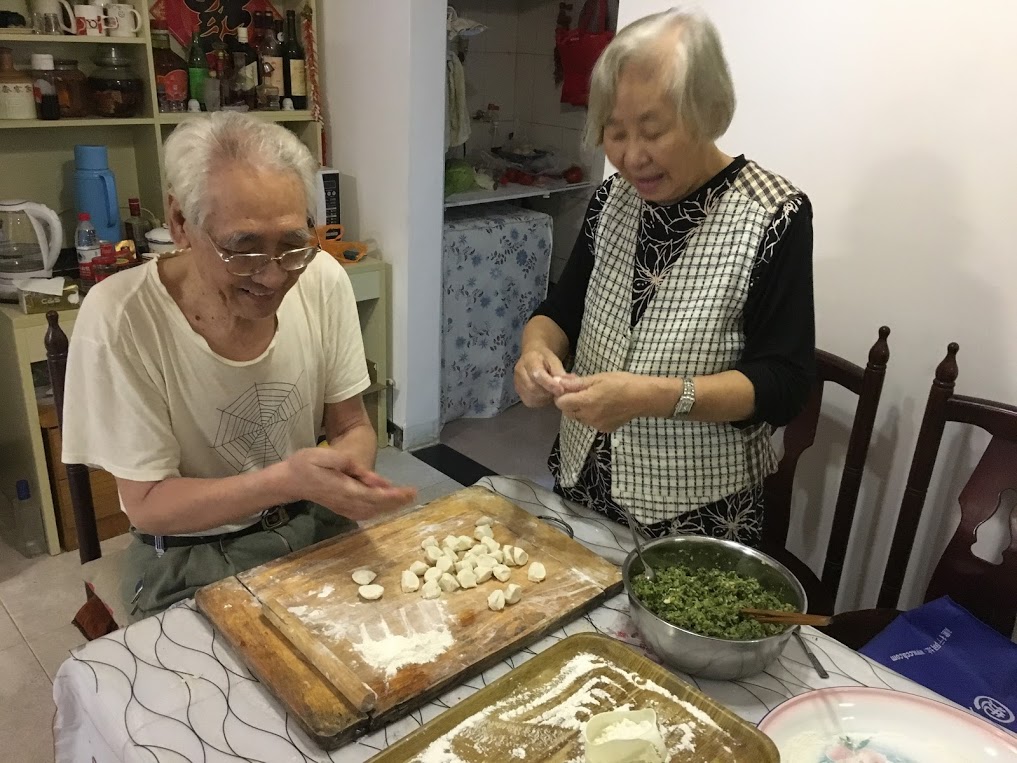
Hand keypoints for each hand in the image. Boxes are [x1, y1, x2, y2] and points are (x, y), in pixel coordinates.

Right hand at [282, 448, 416, 520]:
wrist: (289, 481)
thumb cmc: (305, 464)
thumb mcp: (325, 455)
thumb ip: (350, 465)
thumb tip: (373, 477)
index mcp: (344, 489)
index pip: (374, 495)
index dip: (393, 495)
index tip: (408, 492)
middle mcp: (346, 502)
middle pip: (376, 505)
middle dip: (396, 501)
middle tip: (413, 493)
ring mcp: (343, 508)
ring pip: (372, 511)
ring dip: (389, 506)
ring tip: (405, 498)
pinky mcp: (342, 509)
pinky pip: (364, 513)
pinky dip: (378, 509)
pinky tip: (386, 504)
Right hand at [514, 346, 567, 406]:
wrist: (532, 358)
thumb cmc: (545, 359)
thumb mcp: (555, 361)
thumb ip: (561, 373)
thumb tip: (570, 384)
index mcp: (529, 360)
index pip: (538, 375)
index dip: (550, 384)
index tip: (561, 390)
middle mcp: (519, 371)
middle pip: (533, 388)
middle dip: (548, 392)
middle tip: (558, 391)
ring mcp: (517, 383)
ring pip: (531, 396)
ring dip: (545, 397)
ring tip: (552, 391)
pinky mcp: (518, 392)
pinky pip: (529, 401)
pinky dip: (540, 401)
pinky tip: (545, 395)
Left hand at [554, 372, 647, 432]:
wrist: (643, 398)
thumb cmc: (622, 383)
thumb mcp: (598, 378)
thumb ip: (577, 383)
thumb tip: (558, 382)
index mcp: (585, 402)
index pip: (561, 403)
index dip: (562, 394)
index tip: (570, 388)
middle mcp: (589, 417)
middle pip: (568, 412)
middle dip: (570, 402)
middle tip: (582, 391)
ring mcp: (597, 425)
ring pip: (579, 418)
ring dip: (580, 409)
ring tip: (594, 398)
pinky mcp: (605, 429)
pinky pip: (591, 423)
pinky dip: (592, 416)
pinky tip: (603, 407)